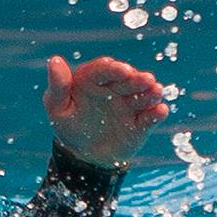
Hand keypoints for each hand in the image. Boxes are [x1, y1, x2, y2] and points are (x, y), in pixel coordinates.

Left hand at [43, 55, 168, 169]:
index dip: (114, 69)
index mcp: (94, 79)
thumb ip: (57, 86)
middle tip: (147, 80)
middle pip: (128, 80)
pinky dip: (157, 113)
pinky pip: (150, 117)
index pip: (104, 70)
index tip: (123, 70)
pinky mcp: (140, 123)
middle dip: (138, 79)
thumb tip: (55, 60)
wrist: (84, 156)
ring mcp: (129, 104)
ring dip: (151, 93)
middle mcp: (115, 88)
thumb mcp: (57, 108)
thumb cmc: (68, 126)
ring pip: (143, 95)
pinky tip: (161, 111)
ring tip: (157, 91)